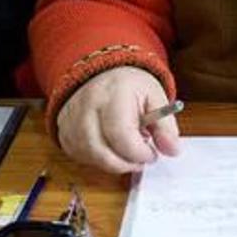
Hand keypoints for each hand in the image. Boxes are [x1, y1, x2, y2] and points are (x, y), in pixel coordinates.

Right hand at [56, 66, 180, 173]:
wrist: (101, 73)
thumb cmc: (129, 86)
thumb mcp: (155, 97)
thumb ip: (166, 125)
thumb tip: (173, 150)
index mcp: (112, 95)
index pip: (121, 135)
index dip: (139, 153)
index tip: (151, 154)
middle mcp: (87, 108)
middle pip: (102, 153)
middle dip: (127, 163)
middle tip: (140, 157)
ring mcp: (71, 121)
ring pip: (91, 158)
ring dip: (113, 162)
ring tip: (126, 148)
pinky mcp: (63, 132)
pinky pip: (80, 157)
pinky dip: (98, 160)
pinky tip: (110, 147)